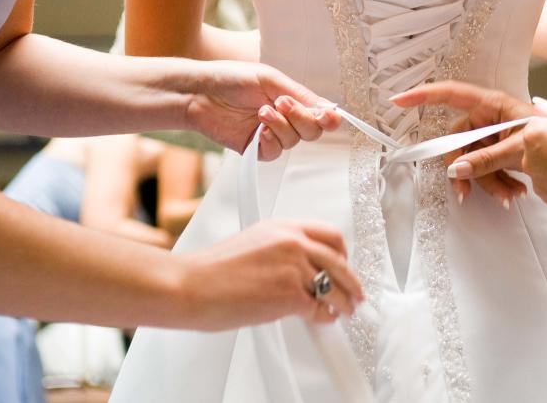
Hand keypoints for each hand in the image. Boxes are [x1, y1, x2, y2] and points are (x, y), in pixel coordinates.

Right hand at [176, 220, 363, 330]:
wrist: (190, 286)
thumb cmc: (210, 271)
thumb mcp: (250, 243)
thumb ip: (277, 250)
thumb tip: (295, 267)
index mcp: (282, 227)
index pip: (329, 234)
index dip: (343, 253)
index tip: (345, 263)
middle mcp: (292, 243)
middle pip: (339, 260)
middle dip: (352, 280)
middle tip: (356, 293)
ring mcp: (294, 268)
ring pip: (335, 287)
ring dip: (344, 302)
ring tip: (345, 311)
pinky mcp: (291, 294)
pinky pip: (319, 308)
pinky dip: (324, 317)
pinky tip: (322, 319)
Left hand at [187, 61, 340, 159]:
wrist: (200, 92)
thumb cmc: (232, 79)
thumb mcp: (270, 79)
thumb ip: (300, 95)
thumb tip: (328, 108)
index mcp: (293, 100)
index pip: (322, 115)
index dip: (329, 118)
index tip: (326, 115)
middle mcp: (286, 119)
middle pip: (313, 132)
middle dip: (302, 118)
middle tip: (281, 102)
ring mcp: (271, 135)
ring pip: (293, 141)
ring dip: (281, 125)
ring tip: (261, 111)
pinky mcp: (256, 148)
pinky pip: (275, 152)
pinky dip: (270, 139)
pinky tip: (258, 128)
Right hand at [392, 81, 546, 204]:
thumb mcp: (525, 147)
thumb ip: (488, 159)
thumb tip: (457, 170)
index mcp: (499, 106)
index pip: (456, 95)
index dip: (426, 95)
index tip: (399, 100)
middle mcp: (497, 121)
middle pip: (462, 139)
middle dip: (464, 165)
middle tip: (465, 190)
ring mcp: (503, 141)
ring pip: (476, 161)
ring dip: (487, 181)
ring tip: (510, 196)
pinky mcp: (512, 159)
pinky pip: (492, 171)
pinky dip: (499, 184)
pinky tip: (514, 194)